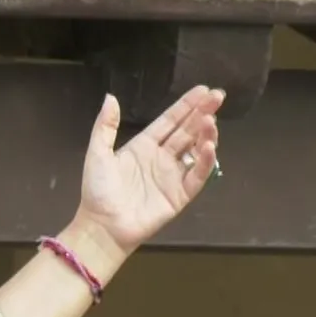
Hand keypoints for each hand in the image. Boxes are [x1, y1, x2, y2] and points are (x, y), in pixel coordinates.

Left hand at [74, 86, 224, 259]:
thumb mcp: (97, 153)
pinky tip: (208, 146)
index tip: (203, 90)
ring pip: (195, 150)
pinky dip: (204, 161)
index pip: (169, 121)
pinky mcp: (180, 195)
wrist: (102, 226)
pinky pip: (197, 175)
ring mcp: (172, 176)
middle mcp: (161, 158)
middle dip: (203, 113)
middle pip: (187, 131)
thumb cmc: (97, 190)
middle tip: (218, 95)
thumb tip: (111, 97)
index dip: (186, 106)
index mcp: (144, 146)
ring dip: (205, 134)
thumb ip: (105, 126)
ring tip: (211, 119)